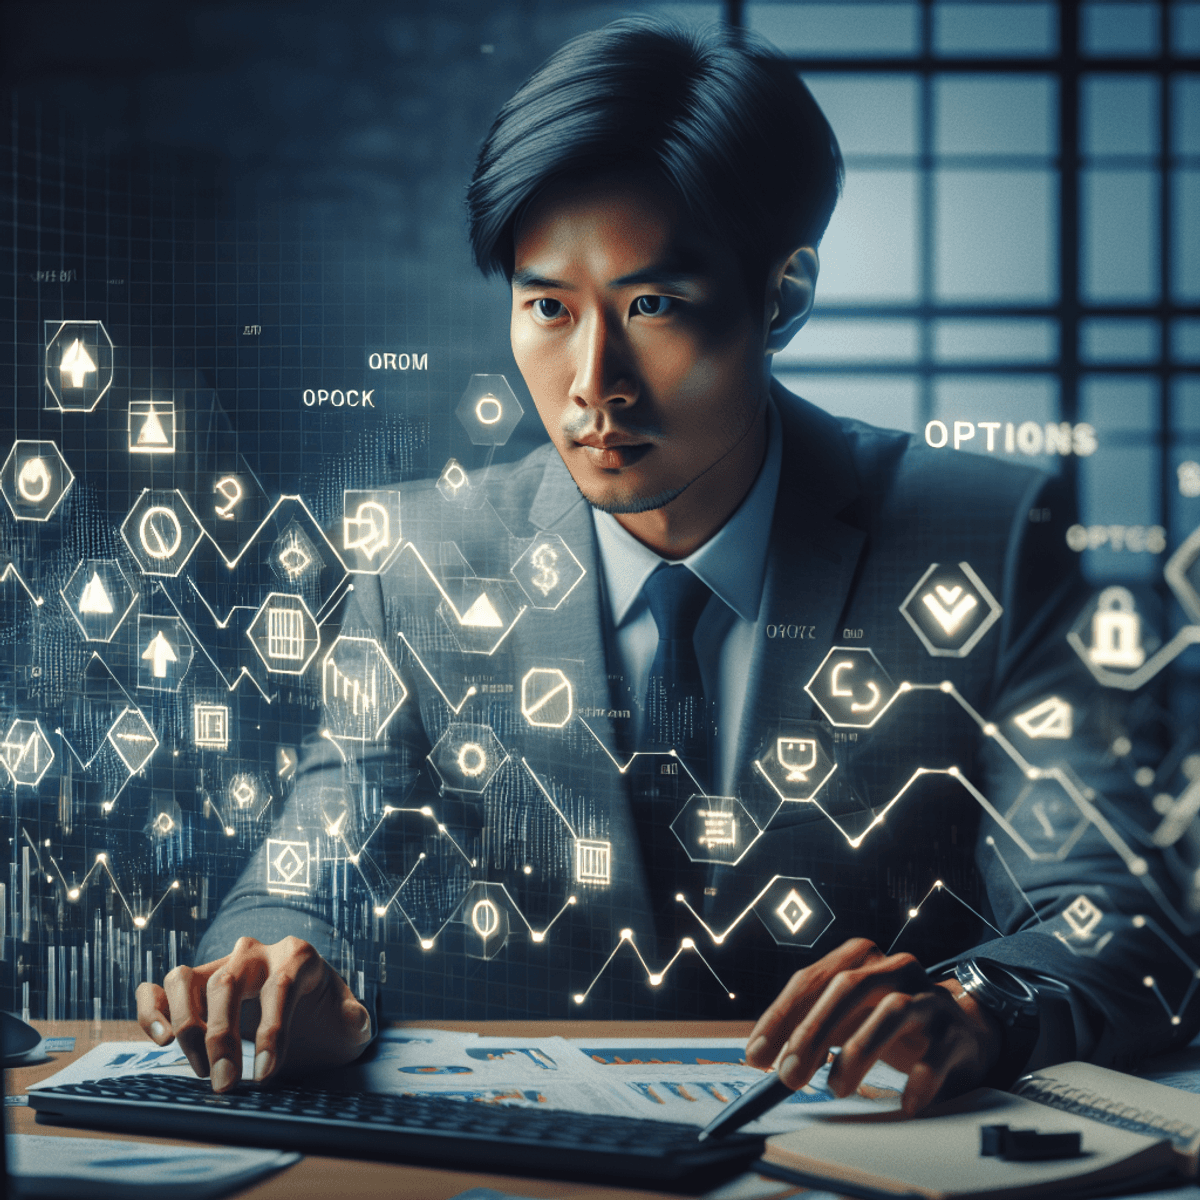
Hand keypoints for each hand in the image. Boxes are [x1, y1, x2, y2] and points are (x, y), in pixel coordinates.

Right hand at [136, 935, 371, 1091]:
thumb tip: (353, 1020)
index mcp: (297, 955)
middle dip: (223, 1036)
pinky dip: (153, 1008)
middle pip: (228, 982)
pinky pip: (160, 986)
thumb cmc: (325, 1016)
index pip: (279, 986)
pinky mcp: (193, 985)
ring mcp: (220, 965)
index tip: (266, 1076)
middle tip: (225, 1085)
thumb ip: (354, 1020)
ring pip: (187, 977)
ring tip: (199, 1070)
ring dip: (187, 1024)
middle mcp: (255, 953)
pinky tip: (161, 1040)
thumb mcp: (347, 1020)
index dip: (273, 1031)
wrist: (308, 1009)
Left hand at [745, 938, 1001, 1114]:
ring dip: (858, 1052)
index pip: (810, 979)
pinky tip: (905, 1102)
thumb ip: (810, 1030)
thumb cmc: (890, 1022)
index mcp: (858, 959)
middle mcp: (892, 967)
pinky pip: (936, 1053)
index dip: (780, 1017)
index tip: (757, 1055)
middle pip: (846, 988)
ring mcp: (926, 995)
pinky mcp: (953, 1029)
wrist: (961, 1030)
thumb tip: (764, 1057)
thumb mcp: (847, 1018)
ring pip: (890, 1012)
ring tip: (837, 1088)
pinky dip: (919, 1079)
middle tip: (789, 1076)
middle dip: (812, 1033)